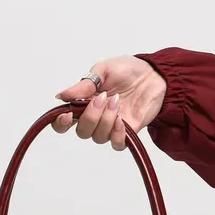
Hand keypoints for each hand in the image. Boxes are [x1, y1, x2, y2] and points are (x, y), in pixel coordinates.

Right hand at [52, 56, 167, 149]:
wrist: (153, 74)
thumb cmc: (127, 70)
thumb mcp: (103, 70)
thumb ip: (84, 85)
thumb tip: (62, 96)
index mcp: (84, 102)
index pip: (64, 121)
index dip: (61, 123)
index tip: (68, 114)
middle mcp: (95, 117)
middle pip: (82, 132)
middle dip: (90, 116)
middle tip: (103, 98)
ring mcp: (111, 126)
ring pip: (98, 137)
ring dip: (106, 120)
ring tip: (117, 102)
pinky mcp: (128, 131)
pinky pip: (117, 144)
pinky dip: (117, 135)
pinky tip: (121, 121)